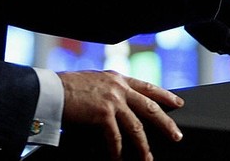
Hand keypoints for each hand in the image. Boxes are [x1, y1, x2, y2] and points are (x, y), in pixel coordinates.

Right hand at [58, 70, 183, 160]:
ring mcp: (113, 100)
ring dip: (144, 146)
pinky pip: (116, 138)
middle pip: (150, 107)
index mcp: (116, 78)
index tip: (178, 102)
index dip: (164, 95)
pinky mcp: (104, 113)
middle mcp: (118, 87)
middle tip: (177, 135)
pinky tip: (118, 160)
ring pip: (136, 127)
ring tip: (148, 159)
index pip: (147, 86)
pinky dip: (117, 152)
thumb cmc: (66, 87)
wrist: (51, 90)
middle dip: (166, 123)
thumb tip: (117, 104)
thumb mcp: (93, 81)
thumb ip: (108, 89)